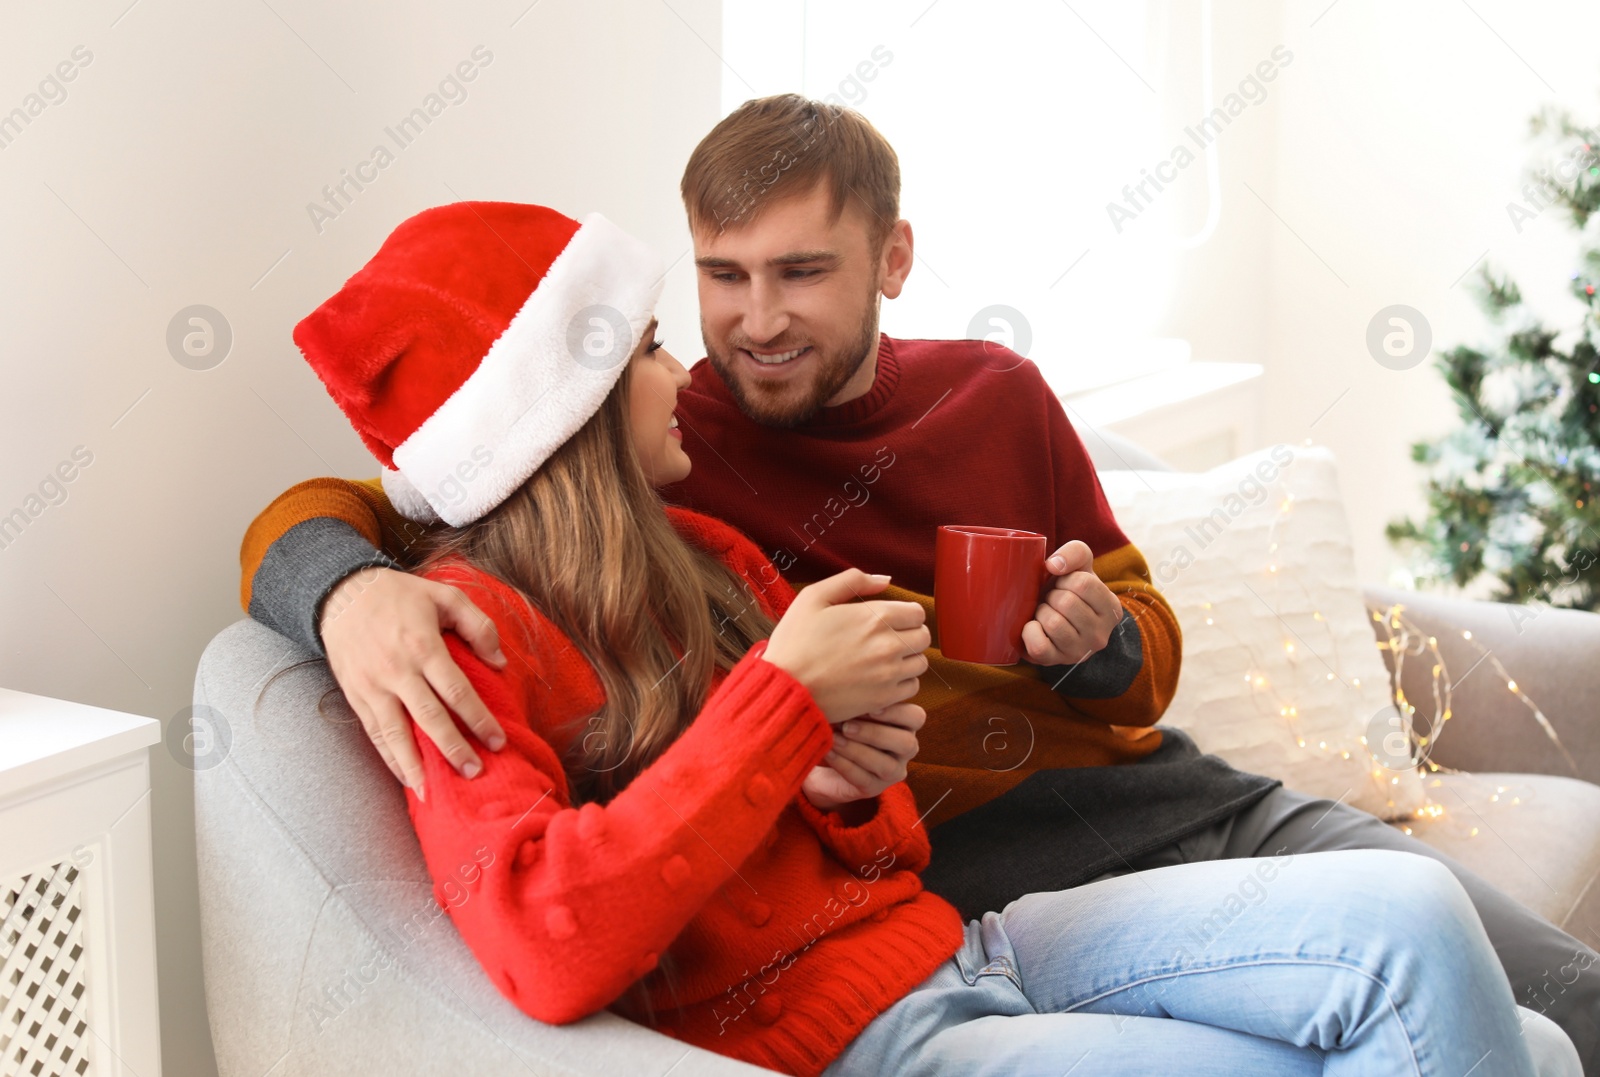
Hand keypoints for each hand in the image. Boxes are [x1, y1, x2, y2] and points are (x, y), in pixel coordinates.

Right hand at [319, 566, 508, 796]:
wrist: (342, 594)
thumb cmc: (400, 595)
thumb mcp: (445, 595)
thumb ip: (478, 625)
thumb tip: (500, 663)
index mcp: (423, 646)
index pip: (456, 690)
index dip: (479, 718)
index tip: (498, 741)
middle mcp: (397, 671)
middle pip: (429, 719)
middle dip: (454, 749)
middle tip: (476, 772)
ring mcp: (373, 687)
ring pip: (396, 734)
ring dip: (416, 766)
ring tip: (434, 793)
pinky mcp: (356, 696)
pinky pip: (375, 734)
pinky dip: (390, 759)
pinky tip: (406, 778)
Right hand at [762, 568, 929, 722]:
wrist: (785, 688)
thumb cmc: (794, 641)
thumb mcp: (813, 597)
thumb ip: (852, 580)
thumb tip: (885, 579)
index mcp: (875, 617)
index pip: (917, 612)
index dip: (905, 614)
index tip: (890, 620)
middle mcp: (889, 645)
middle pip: (924, 637)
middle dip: (910, 634)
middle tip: (889, 638)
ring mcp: (889, 674)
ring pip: (921, 663)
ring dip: (908, 659)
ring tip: (884, 659)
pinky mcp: (884, 698)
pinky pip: (912, 687)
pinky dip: (902, 682)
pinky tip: (881, 678)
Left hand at [802, 702, 924, 813]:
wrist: (826, 758)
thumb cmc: (843, 722)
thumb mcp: (852, 707)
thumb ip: (858, 698)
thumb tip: (849, 683)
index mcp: (906, 724)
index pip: (916, 717)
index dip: (897, 712)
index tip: (871, 706)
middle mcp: (905, 748)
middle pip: (905, 742)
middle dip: (875, 733)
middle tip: (847, 726)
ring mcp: (893, 771)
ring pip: (886, 765)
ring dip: (858, 751)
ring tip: (834, 739)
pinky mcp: (874, 789)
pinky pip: (864, 779)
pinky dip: (845, 765)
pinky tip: (829, 752)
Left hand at [1020, 540, 1123, 665]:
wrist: (1055, 623)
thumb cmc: (1069, 591)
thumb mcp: (1080, 567)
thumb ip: (1075, 553)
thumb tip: (1053, 565)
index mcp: (1111, 609)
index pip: (1084, 584)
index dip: (1066, 579)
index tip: (1064, 585)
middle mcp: (1100, 635)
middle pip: (1066, 603)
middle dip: (1052, 595)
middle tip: (1052, 600)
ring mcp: (1079, 652)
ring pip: (1053, 623)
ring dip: (1041, 612)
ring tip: (1045, 613)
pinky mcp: (1055, 661)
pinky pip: (1039, 645)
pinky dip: (1029, 631)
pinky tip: (1034, 626)